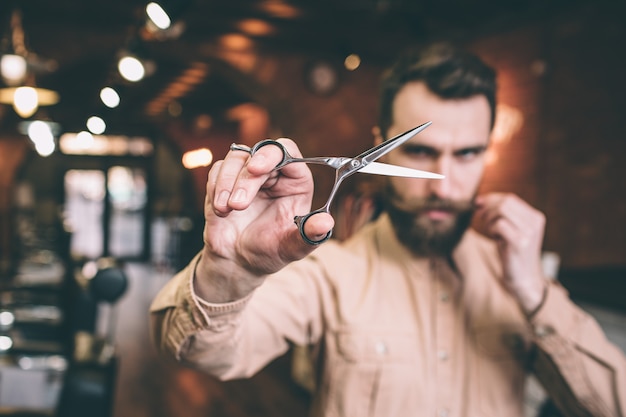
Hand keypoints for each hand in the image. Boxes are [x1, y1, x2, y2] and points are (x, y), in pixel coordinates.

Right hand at [195, 138, 333, 302]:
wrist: (238, 261)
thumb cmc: (269, 251)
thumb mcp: (292, 247)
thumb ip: (309, 235)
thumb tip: (327, 223)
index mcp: (296, 182)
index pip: (288, 152)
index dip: (272, 155)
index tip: (256, 169)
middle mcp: (274, 173)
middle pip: (260, 154)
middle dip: (246, 180)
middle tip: (238, 206)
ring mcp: (248, 174)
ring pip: (236, 158)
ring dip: (227, 183)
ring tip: (227, 211)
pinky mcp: (226, 179)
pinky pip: (218, 170)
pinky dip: (216, 188)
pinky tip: (221, 210)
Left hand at [475, 192, 546, 313]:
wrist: (523, 278)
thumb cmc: (513, 253)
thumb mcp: (511, 230)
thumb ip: (502, 215)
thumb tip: (481, 201)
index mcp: (535, 217)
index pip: (510, 198)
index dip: (491, 199)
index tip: (478, 204)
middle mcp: (535, 222)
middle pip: (505, 202)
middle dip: (488, 208)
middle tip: (481, 219)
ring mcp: (529, 231)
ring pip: (501, 210)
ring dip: (490, 219)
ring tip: (492, 231)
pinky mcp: (520, 242)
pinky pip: (500, 224)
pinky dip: (492, 229)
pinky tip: (495, 238)